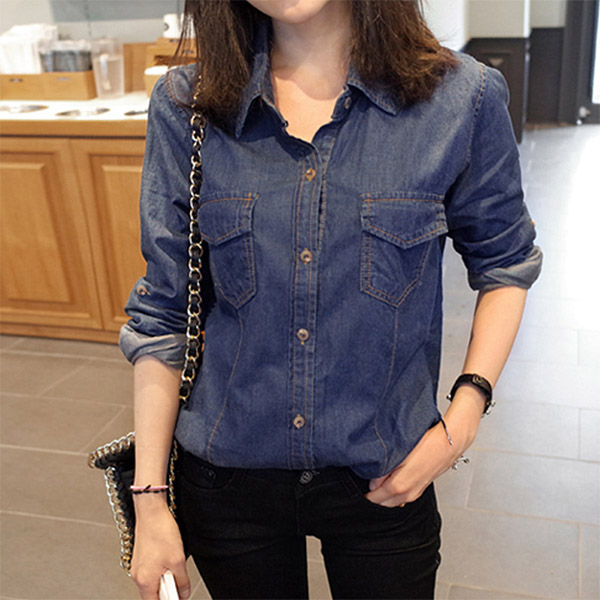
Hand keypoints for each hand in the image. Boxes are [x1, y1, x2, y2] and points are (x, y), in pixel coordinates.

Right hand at [130, 498, 190, 599]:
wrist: (151, 511)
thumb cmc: (161, 531)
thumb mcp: (178, 559)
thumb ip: (181, 581)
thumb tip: (184, 594)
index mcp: (144, 580)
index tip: (179, 599)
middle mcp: (137, 575)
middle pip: (153, 595)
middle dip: (167, 592)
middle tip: (180, 584)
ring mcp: (137, 566)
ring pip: (152, 583)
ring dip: (165, 580)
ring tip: (175, 567)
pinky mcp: (141, 557)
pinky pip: (151, 572)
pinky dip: (161, 571)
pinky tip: (170, 559)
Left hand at [366, 386, 483, 507]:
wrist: (449, 444)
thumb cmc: (427, 444)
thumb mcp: (398, 454)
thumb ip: (382, 471)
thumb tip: (372, 482)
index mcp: (399, 486)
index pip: (375, 499)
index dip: (365, 495)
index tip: (358, 488)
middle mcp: (408, 494)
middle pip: (384, 503)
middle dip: (374, 497)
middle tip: (366, 484)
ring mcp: (416, 492)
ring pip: (394, 501)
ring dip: (385, 495)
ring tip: (378, 481)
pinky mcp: (421, 488)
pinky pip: (403, 497)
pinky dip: (395, 493)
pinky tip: (393, 480)